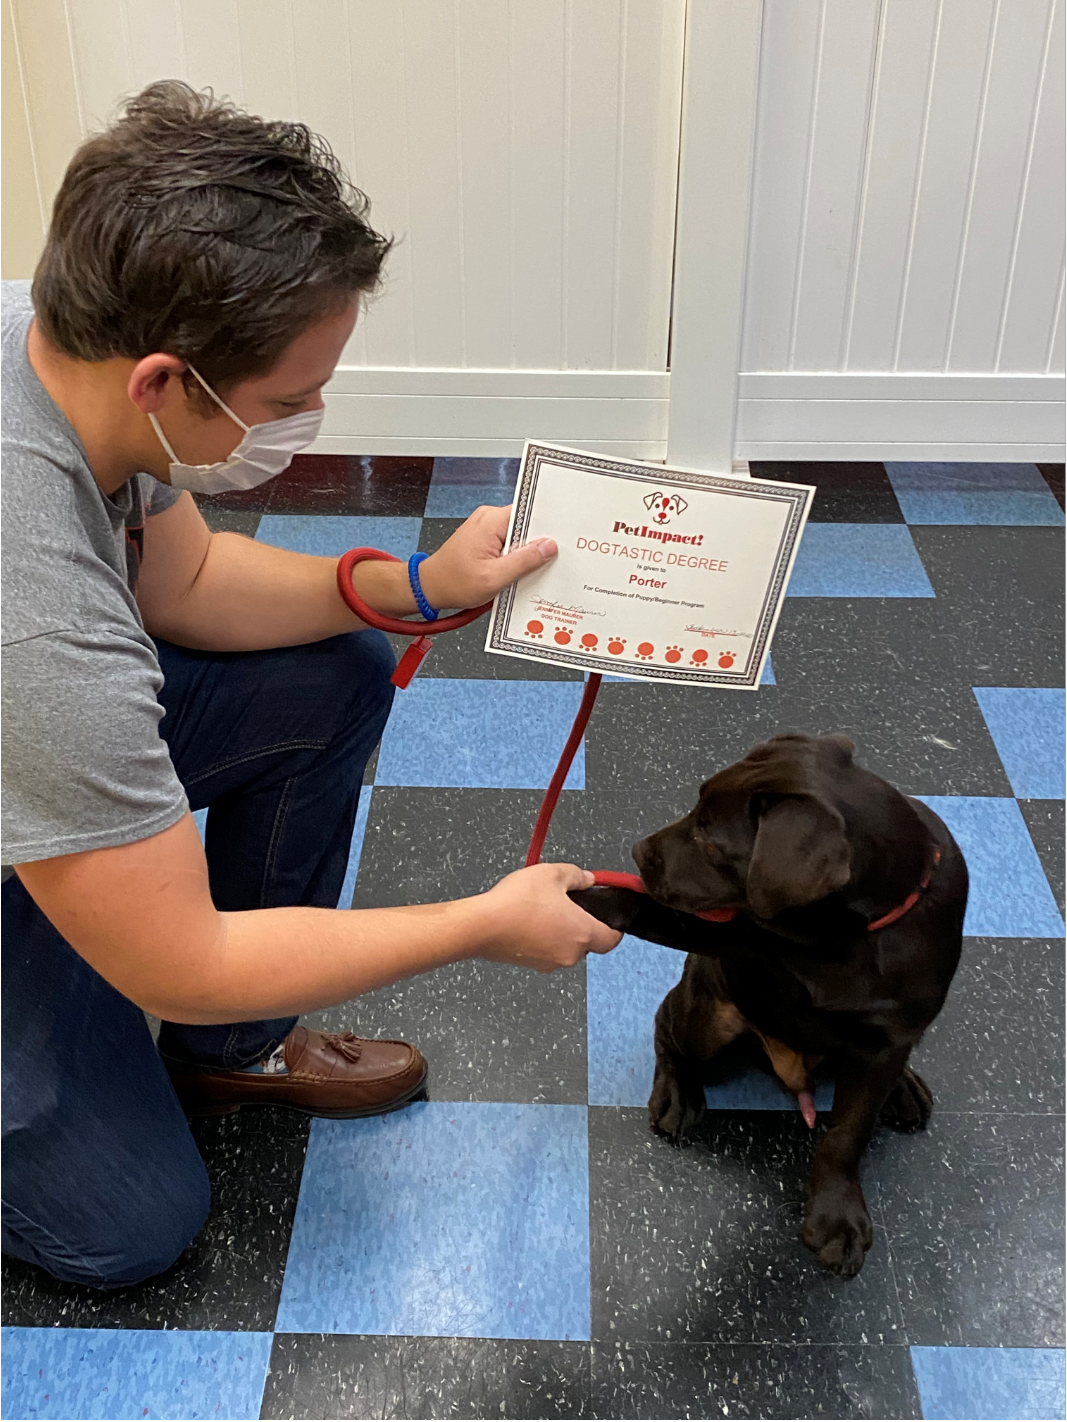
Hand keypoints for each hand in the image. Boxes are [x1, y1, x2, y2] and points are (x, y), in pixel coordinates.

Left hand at [418, 504, 556, 610]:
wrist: (429, 587)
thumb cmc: (454, 583)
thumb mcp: (493, 577)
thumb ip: (523, 561)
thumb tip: (549, 546)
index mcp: (492, 521)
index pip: (530, 513)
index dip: (548, 526)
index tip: (564, 539)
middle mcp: (489, 518)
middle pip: (527, 525)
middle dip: (540, 543)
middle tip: (554, 561)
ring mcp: (487, 527)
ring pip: (519, 536)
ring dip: (527, 554)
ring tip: (536, 570)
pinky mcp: (486, 538)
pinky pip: (510, 543)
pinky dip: (516, 557)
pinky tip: (521, 572)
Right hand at [476, 863, 621, 971]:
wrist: (482, 926)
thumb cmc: (518, 901)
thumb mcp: (552, 874)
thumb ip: (577, 876)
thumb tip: (588, 879)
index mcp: (582, 933)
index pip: (612, 939)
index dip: (614, 928)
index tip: (610, 917)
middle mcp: (570, 954)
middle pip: (588, 943)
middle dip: (581, 924)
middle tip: (568, 904)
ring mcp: (549, 962)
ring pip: (566, 947)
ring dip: (561, 932)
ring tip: (543, 909)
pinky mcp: (531, 965)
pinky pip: (546, 951)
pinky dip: (543, 939)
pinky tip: (528, 920)